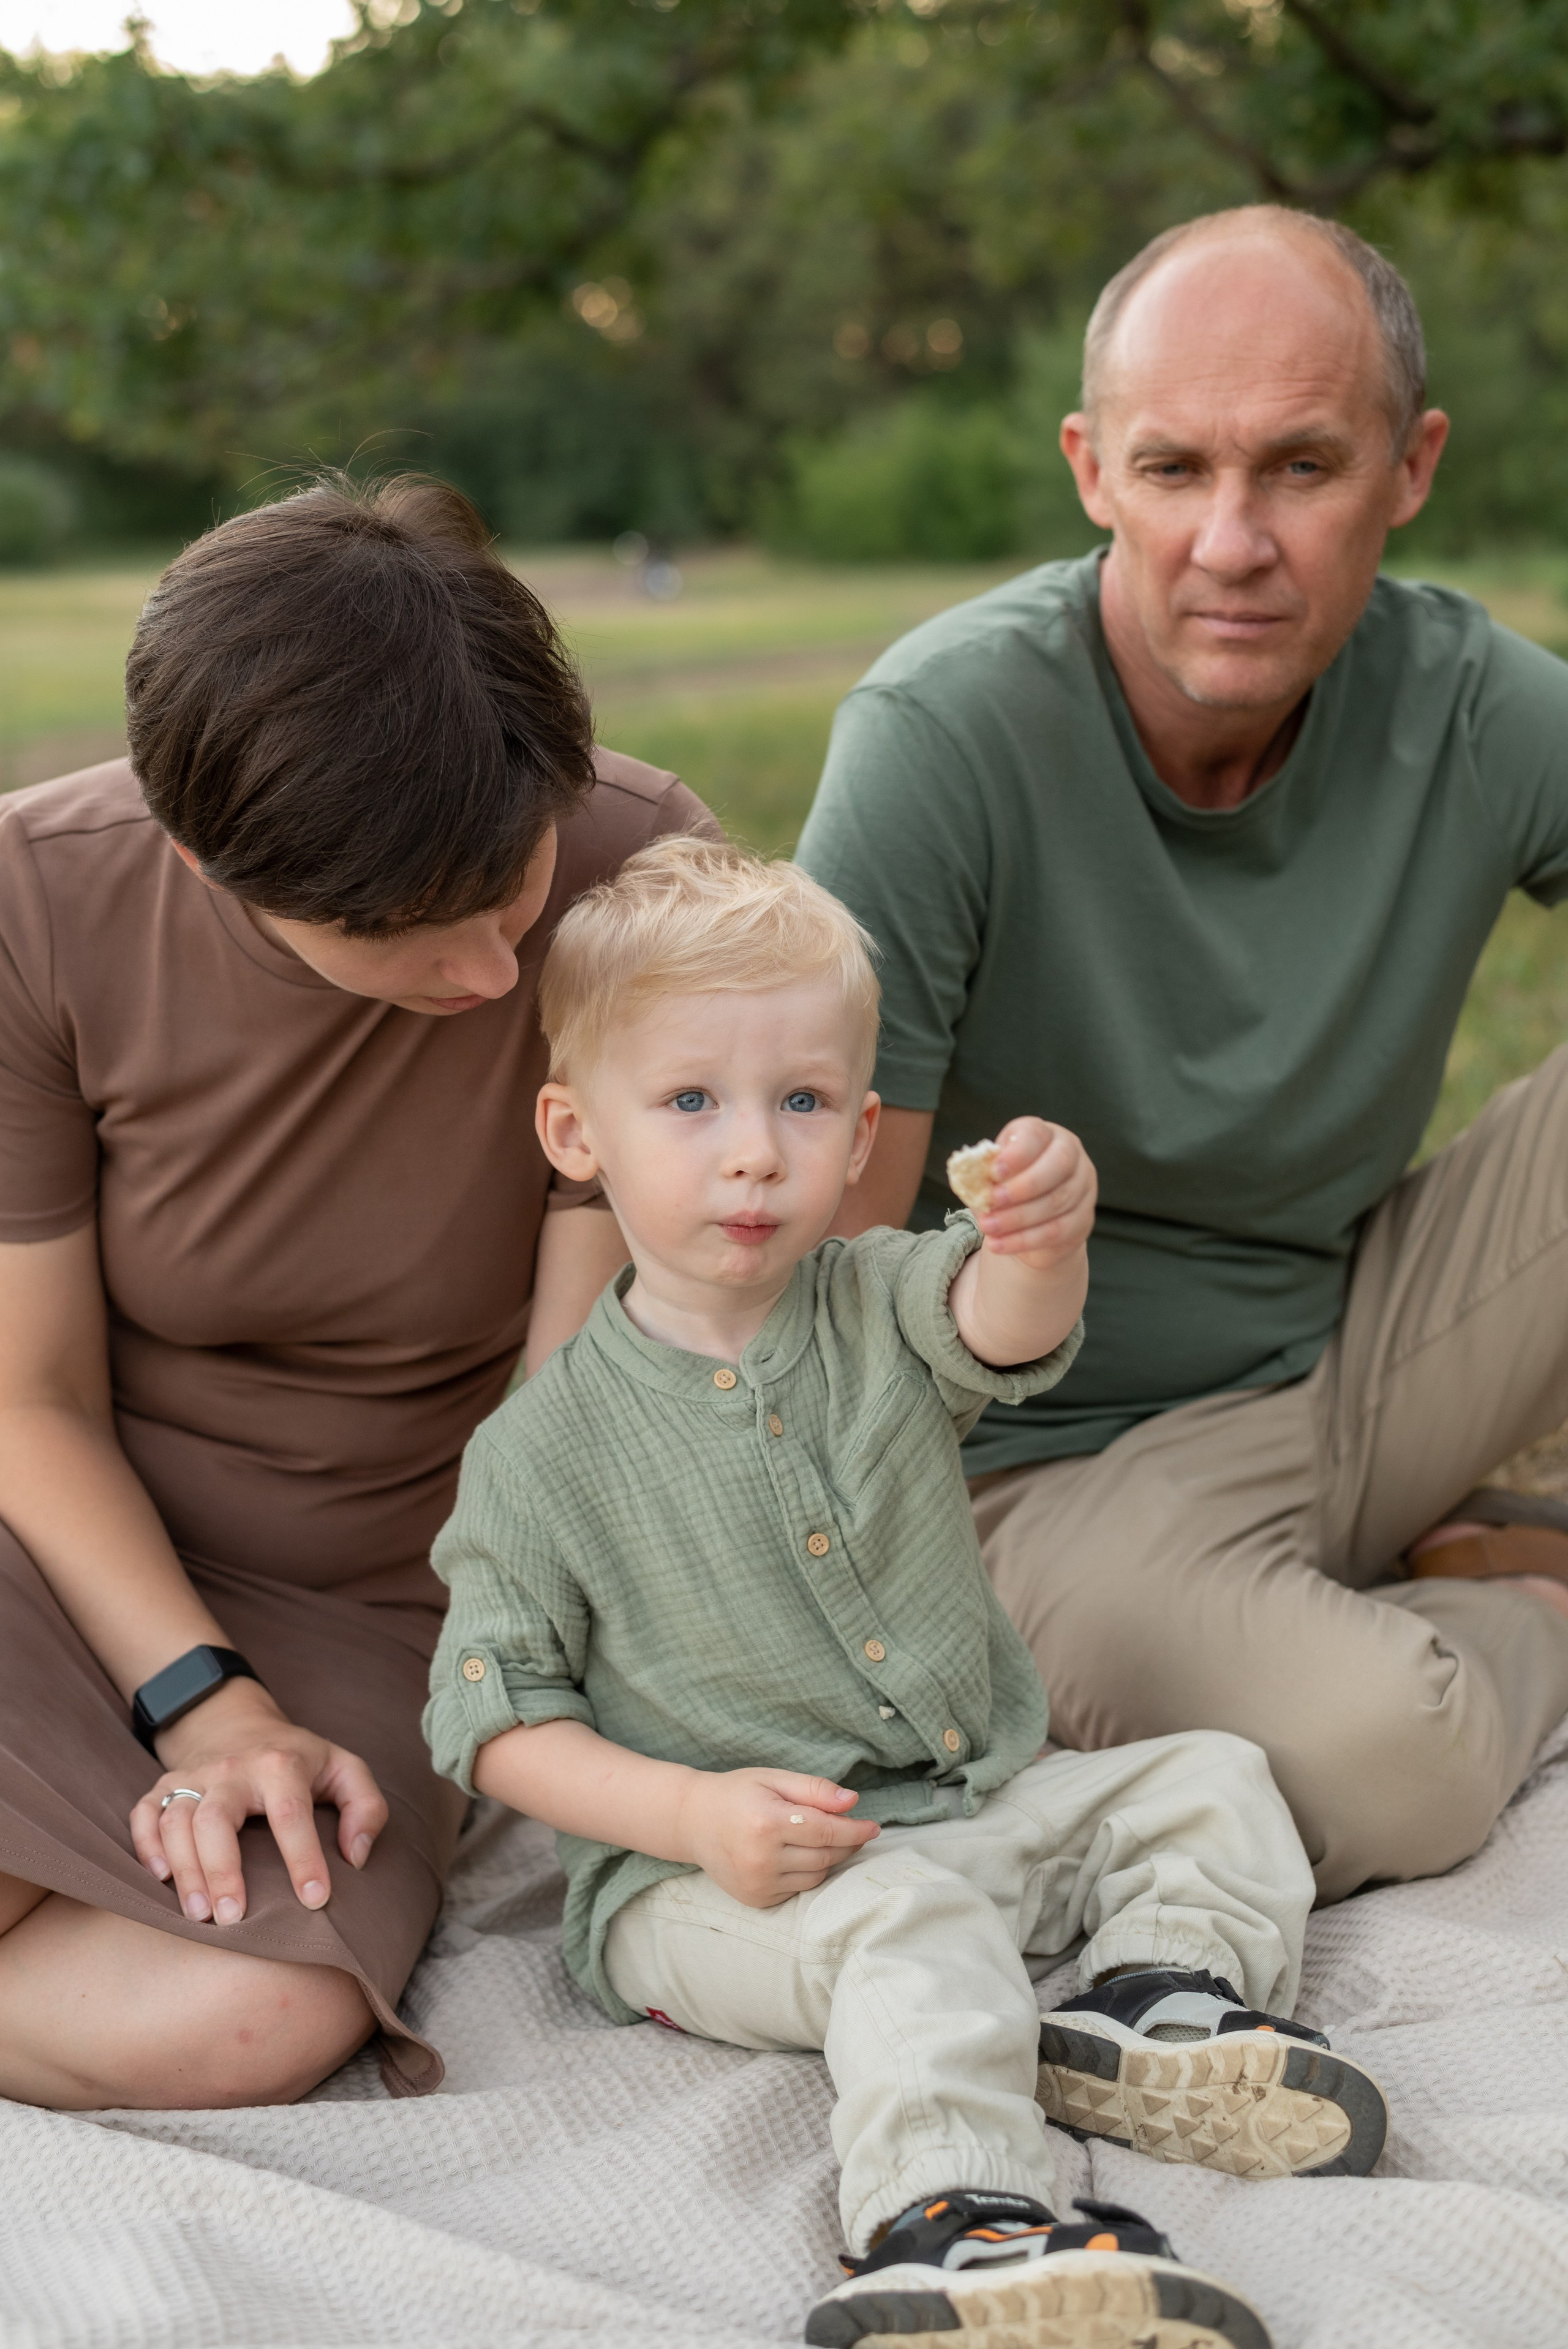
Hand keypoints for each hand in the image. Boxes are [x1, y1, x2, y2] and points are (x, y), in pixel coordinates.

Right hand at [129, 1678, 388, 1926]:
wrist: (239, 1724)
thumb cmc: (299, 1760)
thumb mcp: (345, 1770)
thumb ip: (366, 1808)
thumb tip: (356, 1857)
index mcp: (281, 1765)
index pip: (292, 1814)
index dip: (304, 1858)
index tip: (316, 1901)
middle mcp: (232, 1769)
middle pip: (216, 1819)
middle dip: (222, 1870)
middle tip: (232, 1919)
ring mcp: (193, 1776)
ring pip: (176, 1821)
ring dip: (184, 1870)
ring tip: (199, 1916)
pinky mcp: (164, 1785)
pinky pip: (144, 1814)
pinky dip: (146, 1846)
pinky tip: (161, 1878)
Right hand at [675, 1767, 879, 1907]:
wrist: (692, 1822)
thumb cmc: (737, 1794)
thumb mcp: (773, 1779)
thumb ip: (813, 1789)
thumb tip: (853, 1802)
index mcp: (766, 1823)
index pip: (826, 1831)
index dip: (855, 1829)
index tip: (874, 1826)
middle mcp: (761, 1859)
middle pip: (825, 1855)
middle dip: (846, 1843)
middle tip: (853, 1828)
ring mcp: (757, 1884)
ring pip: (817, 1876)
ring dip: (828, 1857)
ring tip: (820, 1837)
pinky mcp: (757, 1899)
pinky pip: (799, 1889)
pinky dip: (808, 1873)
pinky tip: (797, 1854)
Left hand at [974, 1116, 1096, 1268]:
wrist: (1032, 1221)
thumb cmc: (1008, 1186)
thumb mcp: (994, 1175)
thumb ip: (983, 1174)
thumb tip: (970, 1182)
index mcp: (1045, 1135)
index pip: (1037, 1135)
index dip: (1017, 1153)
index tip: (993, 1171)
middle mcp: (1071, 1154)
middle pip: (1058, 1164)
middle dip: (1023, 1185)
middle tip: (993, 1201)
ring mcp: (1083, 1187)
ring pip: (1057, 1201)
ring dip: (1018, 1217)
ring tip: (988, 1227)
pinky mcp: (1083, 1217)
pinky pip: (1057, 1230)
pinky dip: (1025, 1240)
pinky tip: (999, 1244)